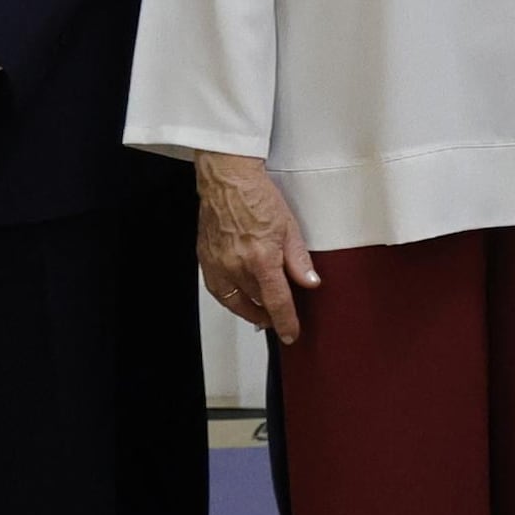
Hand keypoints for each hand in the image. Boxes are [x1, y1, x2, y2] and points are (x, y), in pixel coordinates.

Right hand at [192, 152, 319, 344]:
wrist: (227, 180)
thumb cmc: (258, 197)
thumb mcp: (290, 228)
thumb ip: (299, 260)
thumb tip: (310, 283)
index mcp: (261, 258)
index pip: (276, 301)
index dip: (286, 321)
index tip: (291, 334)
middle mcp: (236, 265)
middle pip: (255, 303)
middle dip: (269, 315)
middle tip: (280, 319)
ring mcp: (217, 264)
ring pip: (234, 301)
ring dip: (249, 311)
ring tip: (262, 315)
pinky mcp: (205, 259)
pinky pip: (217, 290)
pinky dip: (230, 299)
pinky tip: (239, 299)